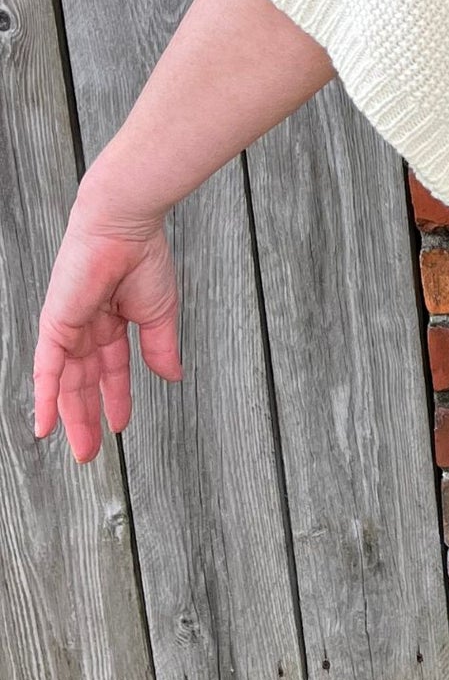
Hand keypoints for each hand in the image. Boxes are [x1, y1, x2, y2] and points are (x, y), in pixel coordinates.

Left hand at [33, 188, 183, 463]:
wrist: (124, 228)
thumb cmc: (143, 258)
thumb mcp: (160, 314)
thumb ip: (162, 348)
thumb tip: (172, 377)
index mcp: (111, 321)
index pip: (110, 369)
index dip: (115, 397)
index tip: (119, 424)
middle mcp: (85, 328)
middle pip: (83, 383)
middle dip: (88, 417)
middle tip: (91, 451)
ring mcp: (68, 328)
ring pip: (66, 383)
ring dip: (71, 418)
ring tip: (80, 449)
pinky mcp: (55, 326)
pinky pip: (47, 370)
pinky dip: (45, 399)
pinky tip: (45, 426)